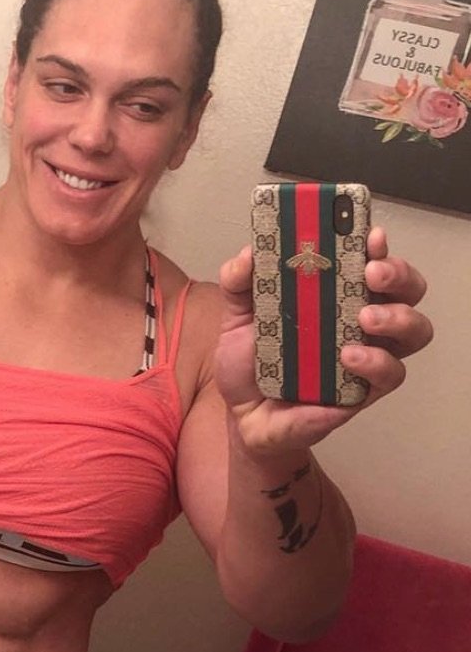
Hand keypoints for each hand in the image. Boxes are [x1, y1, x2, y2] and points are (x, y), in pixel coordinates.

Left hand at [213, 226, 432, 454]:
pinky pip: (390, 376)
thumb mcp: (237, 317)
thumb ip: (238, 283)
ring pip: (414, 330)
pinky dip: (375, 362)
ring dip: (397, 317)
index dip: (377, 246)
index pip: (372, 262)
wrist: (242, 416)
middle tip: (372, 273)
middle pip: (407, 290)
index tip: (369, 235)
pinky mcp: (362, 392)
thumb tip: (248, 254)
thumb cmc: (251, 362)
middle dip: (399, 274)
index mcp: (337, 296)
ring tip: (365, 318)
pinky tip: (349, 357)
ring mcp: (367, 356)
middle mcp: (360, 321)